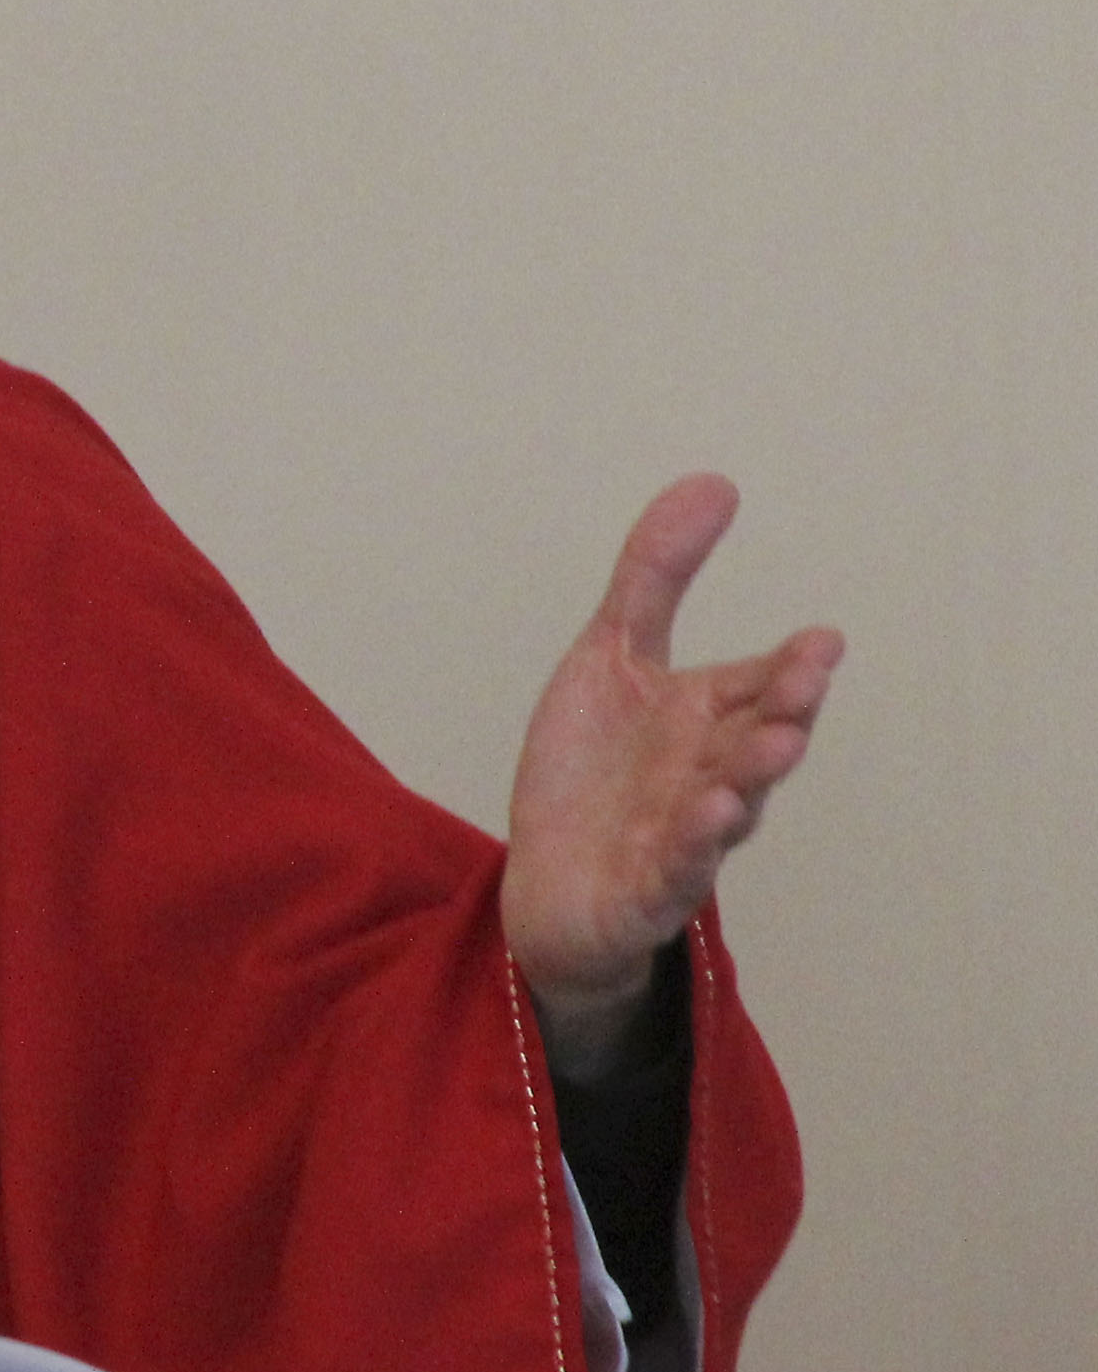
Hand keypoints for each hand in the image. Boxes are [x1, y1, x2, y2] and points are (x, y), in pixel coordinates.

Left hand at [504, 475, 840, 1078]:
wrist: (551, 885)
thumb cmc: (593, 770)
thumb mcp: (609, 657)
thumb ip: (655, 577)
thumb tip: (716, 482)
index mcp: (708, 719)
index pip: (762, 685)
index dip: (790, 667)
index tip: (820, 639)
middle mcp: (711, 775)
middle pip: (757, 741)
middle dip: (783, 712)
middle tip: (805, 682)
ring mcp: (685, 836)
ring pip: (728, 807)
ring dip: (752, 778)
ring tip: (775, 747)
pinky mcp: (648, 889)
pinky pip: (676, 868)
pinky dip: (692, 845)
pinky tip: (709, 814)